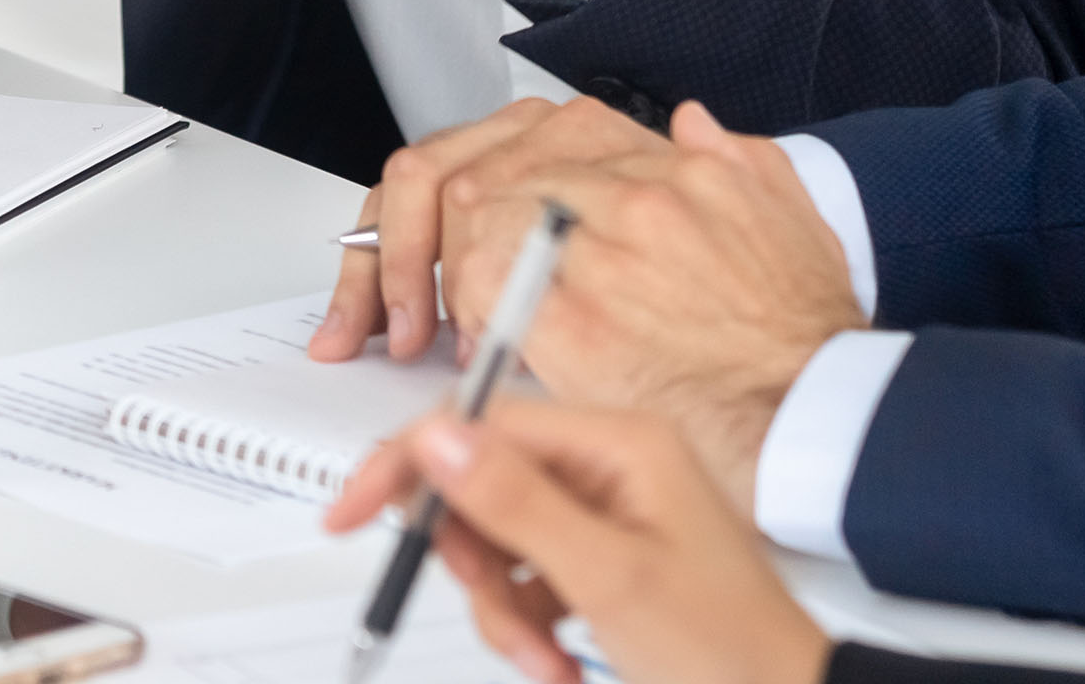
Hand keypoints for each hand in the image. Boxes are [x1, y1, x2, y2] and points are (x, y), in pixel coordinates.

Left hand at [323, 98, 857, 499]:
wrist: (818, 411)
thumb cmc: (802, 335)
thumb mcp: (785, 216)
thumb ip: (734, 159)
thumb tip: (693, 126)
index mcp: (668, 160)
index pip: (532, 142)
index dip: (482, 195)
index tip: (465, 236)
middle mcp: (627, 187)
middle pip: (481, 172)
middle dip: (427, 234)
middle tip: (411, 291)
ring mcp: (597, 244)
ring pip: (468, 217)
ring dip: (433, 273)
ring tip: (432, 323)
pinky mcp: (571, 315)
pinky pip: (478, 286)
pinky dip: (456, 312)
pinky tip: (466, 348)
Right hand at [324, 402, 831, 683]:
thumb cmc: (730, 650)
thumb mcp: (608, 578)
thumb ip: (517, 503)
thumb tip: (439, 437)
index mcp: (620, 443)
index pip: (483, 424)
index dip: (411, 466)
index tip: (353, 512)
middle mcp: (611, 467)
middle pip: (483, 486)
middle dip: (476, 563)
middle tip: (499, 611)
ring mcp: (607, 516)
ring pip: (498, 544)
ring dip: (503, 612)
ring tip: (545, 657)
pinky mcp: (602, 563)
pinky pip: (526, 581)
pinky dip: (527, 628)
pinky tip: (561, 661)